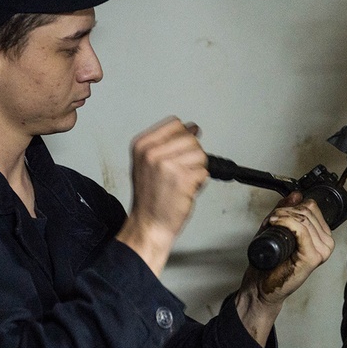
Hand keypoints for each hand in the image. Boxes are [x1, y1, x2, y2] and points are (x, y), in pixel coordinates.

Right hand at [117, 117, 208, 276]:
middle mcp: (152, 153)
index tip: (181, 151)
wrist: (148, 224)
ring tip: (183, 182)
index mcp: (142, 145)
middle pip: (190, 138)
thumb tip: (192, 128)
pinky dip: (200, 182)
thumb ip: (167, 143)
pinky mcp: (182, 179)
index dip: (184, 136)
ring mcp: (167, 165)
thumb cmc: (150, 197)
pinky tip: (186, 190)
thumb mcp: (147, 163)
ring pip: (200, 154)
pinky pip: (204, 172)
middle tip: (181, 172)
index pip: (175, 123)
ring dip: (197, 169)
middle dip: (193, 155)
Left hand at [235, 192, 334, 346]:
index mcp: (322, 237)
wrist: (262, 286)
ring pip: (304, 219)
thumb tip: (297, 195)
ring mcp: (321, 251)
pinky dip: (286, 222)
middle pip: (308, 211)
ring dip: (283, 216)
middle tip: (272, 219)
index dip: (293, 206)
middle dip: (286, 210)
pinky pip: (301, 229)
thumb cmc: (270, 264)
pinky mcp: (312, 258)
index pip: (313, 207)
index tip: (279, 212)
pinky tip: (274, 224)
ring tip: (272, 223)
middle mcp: (325, 244)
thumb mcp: (278, 229)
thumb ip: (288, 211)